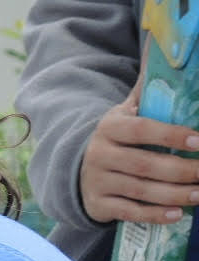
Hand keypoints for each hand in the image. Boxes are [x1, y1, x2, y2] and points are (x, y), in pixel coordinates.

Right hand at [80, 81, 198, 223]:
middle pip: (145, 165)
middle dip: (182, 171)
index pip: (141, 130)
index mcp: (110, 128)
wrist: (78, 171)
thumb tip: (160, 45)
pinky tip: (178, 214)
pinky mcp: (98, 205)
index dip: (170, 136)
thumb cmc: (118, 139)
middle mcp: (99, 155)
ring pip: (141, 191)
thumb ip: (147, 91)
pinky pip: (129, 212)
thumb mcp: (126, 113)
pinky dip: (155, 215)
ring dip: (175, 194)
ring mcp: (97, 182)